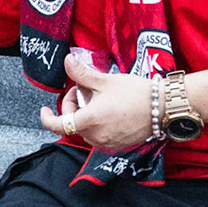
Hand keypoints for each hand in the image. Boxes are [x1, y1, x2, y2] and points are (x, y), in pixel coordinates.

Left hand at [39, 54, 155, 147]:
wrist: (164, 107)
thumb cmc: (136, 93)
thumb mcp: (105, 81)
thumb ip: (82, 74)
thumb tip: (67, 61)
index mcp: (89, 121)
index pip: (58, 126)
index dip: (46, 118)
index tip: (44, 110)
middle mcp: (95, 136)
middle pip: (72, 124)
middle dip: (73, 106)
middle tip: (83, 89)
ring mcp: (107, 143)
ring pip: (86, 129)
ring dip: (85, 114)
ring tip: (100, 98)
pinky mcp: (118, 145)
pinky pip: (99, 135)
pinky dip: (97, 123)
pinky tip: (109, 109)